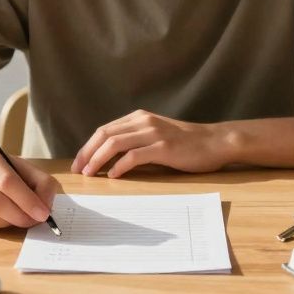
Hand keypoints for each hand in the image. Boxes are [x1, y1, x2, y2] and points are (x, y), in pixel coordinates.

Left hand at [70, 109, 233, 178]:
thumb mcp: (156, 135)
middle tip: (78, 170)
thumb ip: (135, 140)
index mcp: (139, 117)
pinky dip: (120, 166)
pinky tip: (113, 176)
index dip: (88, 146)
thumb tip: (109, 158)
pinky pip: (134, 156)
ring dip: (98, 159)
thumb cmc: (186, 144)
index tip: (78, 162)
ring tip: (90, 173)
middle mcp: (143, 121)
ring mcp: (153, 133)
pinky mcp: (164, 147)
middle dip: (87, 152)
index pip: (104, 130)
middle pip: (105, 134)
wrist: (215, 142)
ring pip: (115, 143)